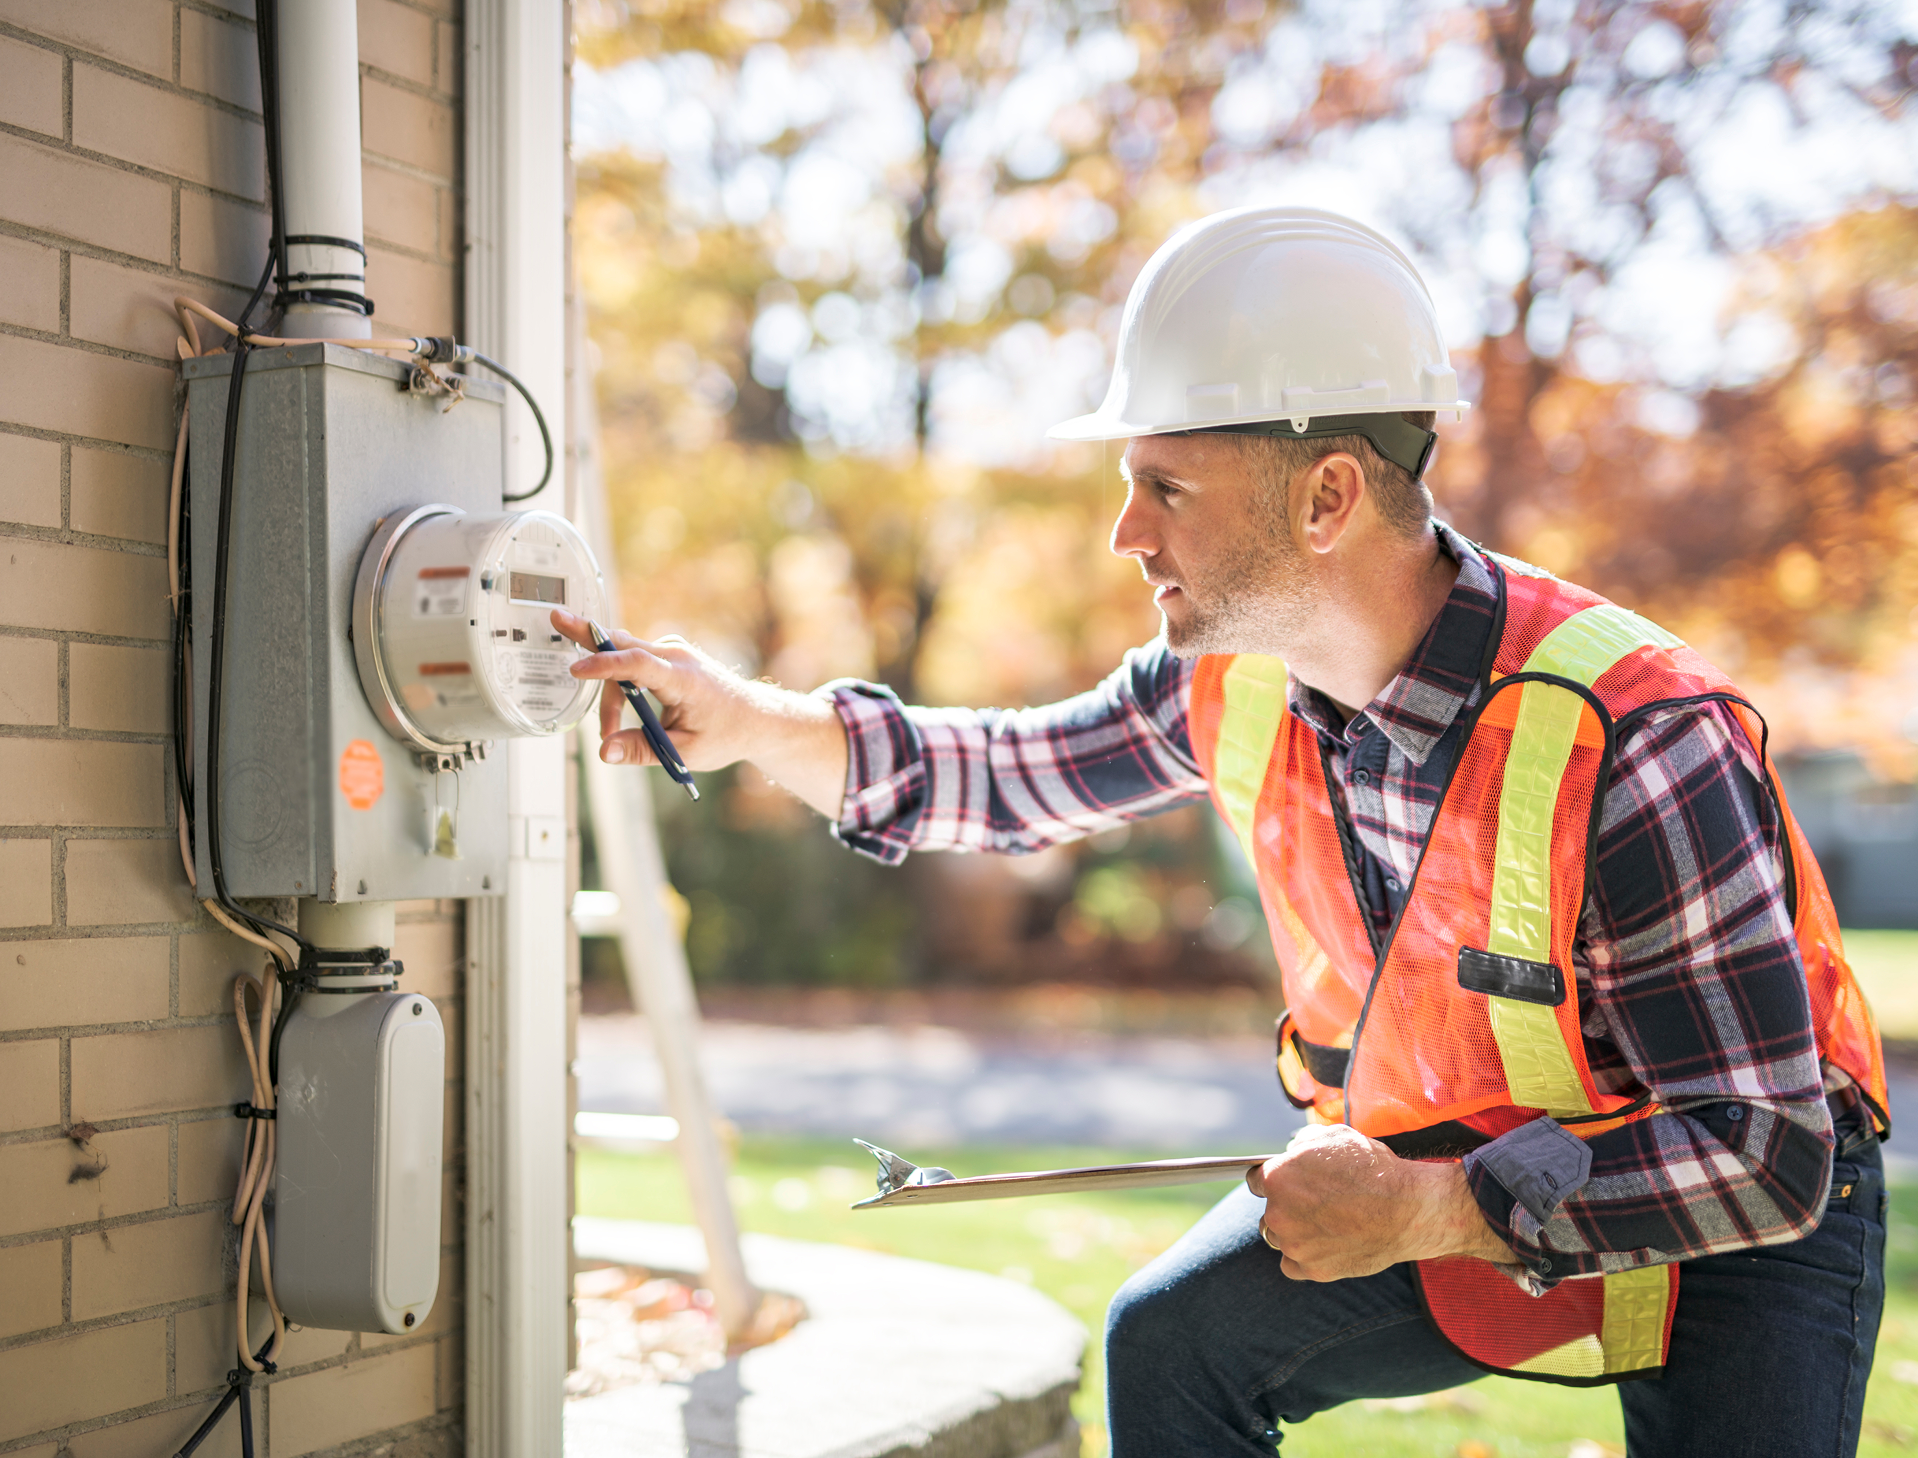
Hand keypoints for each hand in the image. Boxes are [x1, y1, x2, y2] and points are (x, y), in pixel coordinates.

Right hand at [551, 609, 849, 816]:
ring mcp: (673, 651)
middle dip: (589, 638)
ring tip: (609, 730)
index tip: (576, 669)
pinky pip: (633, 661)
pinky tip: (622, 711)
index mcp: (684, 680)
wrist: (755, 718)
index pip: (637, 664)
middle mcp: (677, 656)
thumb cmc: (725, 735)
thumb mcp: (684, 752)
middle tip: (556, 618)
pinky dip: (620, 683)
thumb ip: (642, 750)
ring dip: (610, 692)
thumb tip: (604, 752)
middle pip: (624, 646)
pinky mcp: (668, 654)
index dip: (604, 666)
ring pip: (624, 659)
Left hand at [1247, 1123, 1513, 1281]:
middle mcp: (1278, 1214)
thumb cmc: (1373, 1170)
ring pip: (1280, 1238)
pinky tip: (1326, 1244)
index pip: (1256, 1180)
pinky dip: (1306, 1258)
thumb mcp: (1333, 1138)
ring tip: (1326, 1224)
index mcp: (1277, 1178)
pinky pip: (1294, 1265)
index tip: (1288, 1183)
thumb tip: (1292, 1153)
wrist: (1407, 1209)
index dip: (1275, 1179)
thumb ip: (1302, 1145)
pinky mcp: (1313, 1270)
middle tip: (1316, 1204)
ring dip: (1295, 1232)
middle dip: (1287, 1206)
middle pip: (1269, 1211)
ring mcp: (1294, 1245)